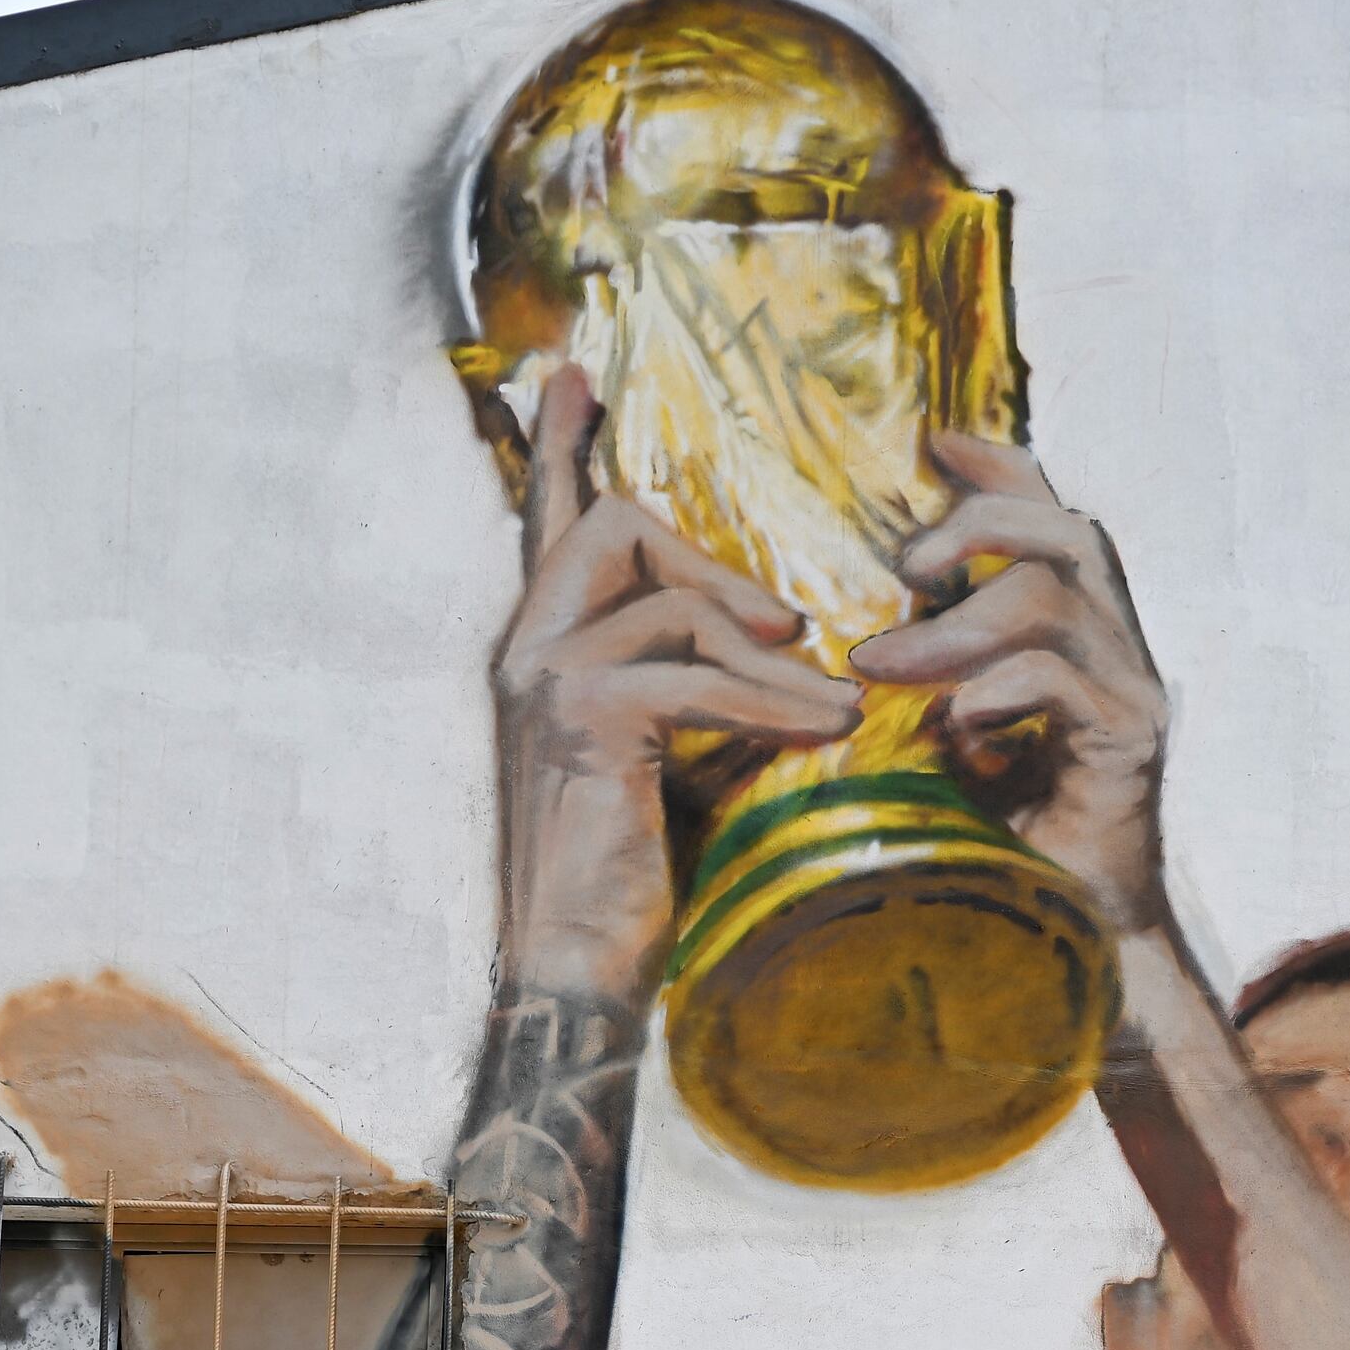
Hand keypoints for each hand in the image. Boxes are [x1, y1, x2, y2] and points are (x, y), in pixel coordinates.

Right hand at [495, 366, 859, 1001]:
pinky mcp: (578, 717)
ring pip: (664, 596)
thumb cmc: (634, 883)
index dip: (561, 449)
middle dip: (712, 566)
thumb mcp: (680, 758)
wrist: (579, 975)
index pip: (549, 524)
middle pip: (616, 527)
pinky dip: (770, 705)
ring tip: (825, 705)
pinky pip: (693, 674)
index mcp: (542, 650)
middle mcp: (524, 649)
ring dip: (759, 648)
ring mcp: (540, 679)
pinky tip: (821, 735)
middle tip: (787, 627)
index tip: (573, 374)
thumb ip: (704, 687)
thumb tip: (786, 643)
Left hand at [850, 429, 1172, 936]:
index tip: (931, 444)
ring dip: (956, 625)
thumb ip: (925, 681)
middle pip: (1069, 533)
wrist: (1080, 942)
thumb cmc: (1006, 845)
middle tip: (901, 571)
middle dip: (979, 529)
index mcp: (1081, 635)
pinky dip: (996, 692)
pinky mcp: (1132, 748)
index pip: (1053, 516)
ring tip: (879, 665)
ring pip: (1058, 601)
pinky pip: (1063, 682)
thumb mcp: (949, 742)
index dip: (999, 470)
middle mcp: (1119, 651)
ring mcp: (1134, 695)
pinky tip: (955, 733)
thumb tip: (851, 635)